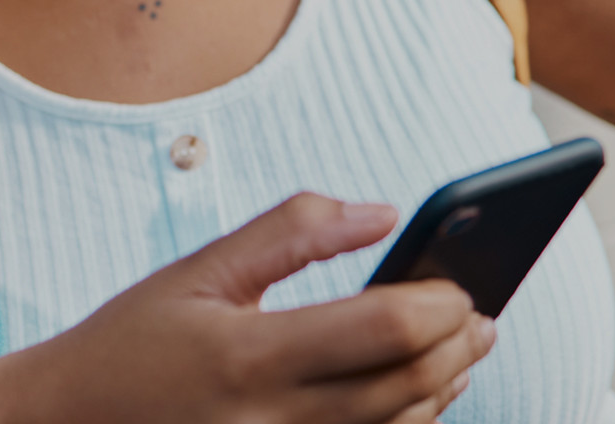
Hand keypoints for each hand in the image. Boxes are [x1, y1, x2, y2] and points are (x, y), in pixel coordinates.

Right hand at [0, 193, 493, 423]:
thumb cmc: (131, 341)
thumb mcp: (200, 269)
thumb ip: (293, 232)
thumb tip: (383, 212)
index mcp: (247, 356)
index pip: (380, 330)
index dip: (440, 305)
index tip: (463, 283)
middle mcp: (267, 422)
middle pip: (403, 390)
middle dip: (457, 350)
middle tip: (483, 316)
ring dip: (442, 392)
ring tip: (462, 352)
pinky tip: (414, 399)